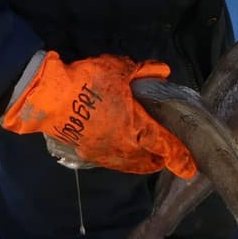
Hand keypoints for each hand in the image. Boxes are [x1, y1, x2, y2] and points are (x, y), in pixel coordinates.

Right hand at [0, 52, 197, 180]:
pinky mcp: (86, 153)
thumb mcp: (119, 69)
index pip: (164, 145)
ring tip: (147, 154)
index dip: (180, 157)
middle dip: (159, 159)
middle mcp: (122, 147)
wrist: (47, 96)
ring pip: (129, 164)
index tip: (190, 169)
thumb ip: (143, 72)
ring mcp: (102, 153)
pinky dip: (123, 158)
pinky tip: (122, 147)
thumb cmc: (87, 82)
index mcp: (135, 128)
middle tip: (166, 154)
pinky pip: (112, 161)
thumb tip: (162, 72)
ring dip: (141, 161)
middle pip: (148, 161)